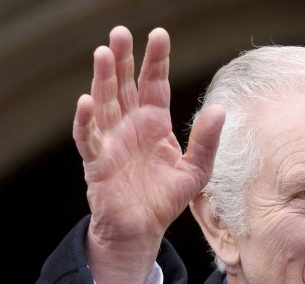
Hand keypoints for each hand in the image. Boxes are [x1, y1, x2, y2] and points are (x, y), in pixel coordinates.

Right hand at [73, 26, 224, 283]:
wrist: (141, 230)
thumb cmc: (165, 199)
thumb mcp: (196, 171)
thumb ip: (206, 142)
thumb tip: (220, 110)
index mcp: (154, 123)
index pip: (154, 84)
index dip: (155, 61)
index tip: (159, 35)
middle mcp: (130, 125)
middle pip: (124, 85)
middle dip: (123, 59)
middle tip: (120, 32)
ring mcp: (110, 141)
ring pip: (103, 103)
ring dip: (102, 79)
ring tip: (104, 53)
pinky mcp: (96, 161)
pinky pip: (87, 137)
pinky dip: (85, 120)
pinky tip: (85, 101)